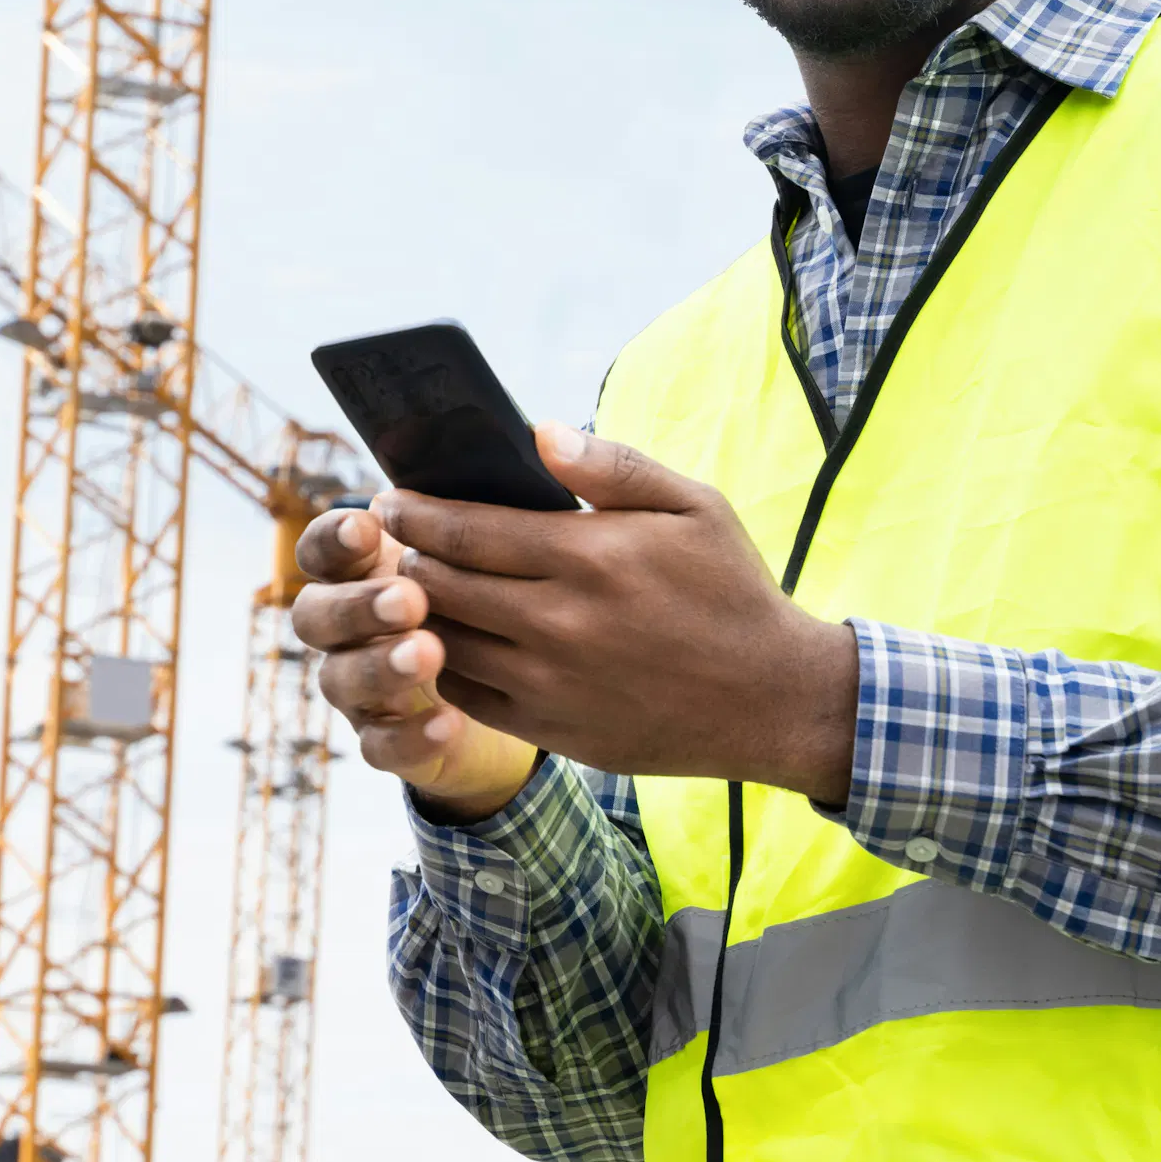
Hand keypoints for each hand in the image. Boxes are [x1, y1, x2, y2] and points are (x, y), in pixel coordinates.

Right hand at [292, 500, 538, 822]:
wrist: (544, 687)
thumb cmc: (528, 591)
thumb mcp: (536, 543)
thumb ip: (534, 494)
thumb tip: (546, 435)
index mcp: (370, 566)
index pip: (326, 545)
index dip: (335, 536)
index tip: (371, 524)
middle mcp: (352, 624)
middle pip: (315, 614)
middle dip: (357, 604)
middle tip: (409, 597)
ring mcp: (364, 685)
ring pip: (339, 679)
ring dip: (378, 665)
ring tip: (429, 654)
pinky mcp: (393, 739)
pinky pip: (380, 746)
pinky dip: (406, 736)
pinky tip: (447, 722)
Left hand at [382, 425, 858, 802]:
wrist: (771, 699)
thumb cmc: (731, 591)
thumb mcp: (695, 507)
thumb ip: (615, 466)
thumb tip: (540, 433)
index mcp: (589, 556)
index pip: (466, 527)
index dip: (417, 510)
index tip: (393, 497)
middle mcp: (559, 622)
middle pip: (440, 582)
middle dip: (404, 553)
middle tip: (389, 535)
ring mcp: (551, 682)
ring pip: (445, 640)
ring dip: (415, 609)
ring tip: (410, 584)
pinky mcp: (552, 728)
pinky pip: (469, 695)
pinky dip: (442, 665)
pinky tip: (443, 640)